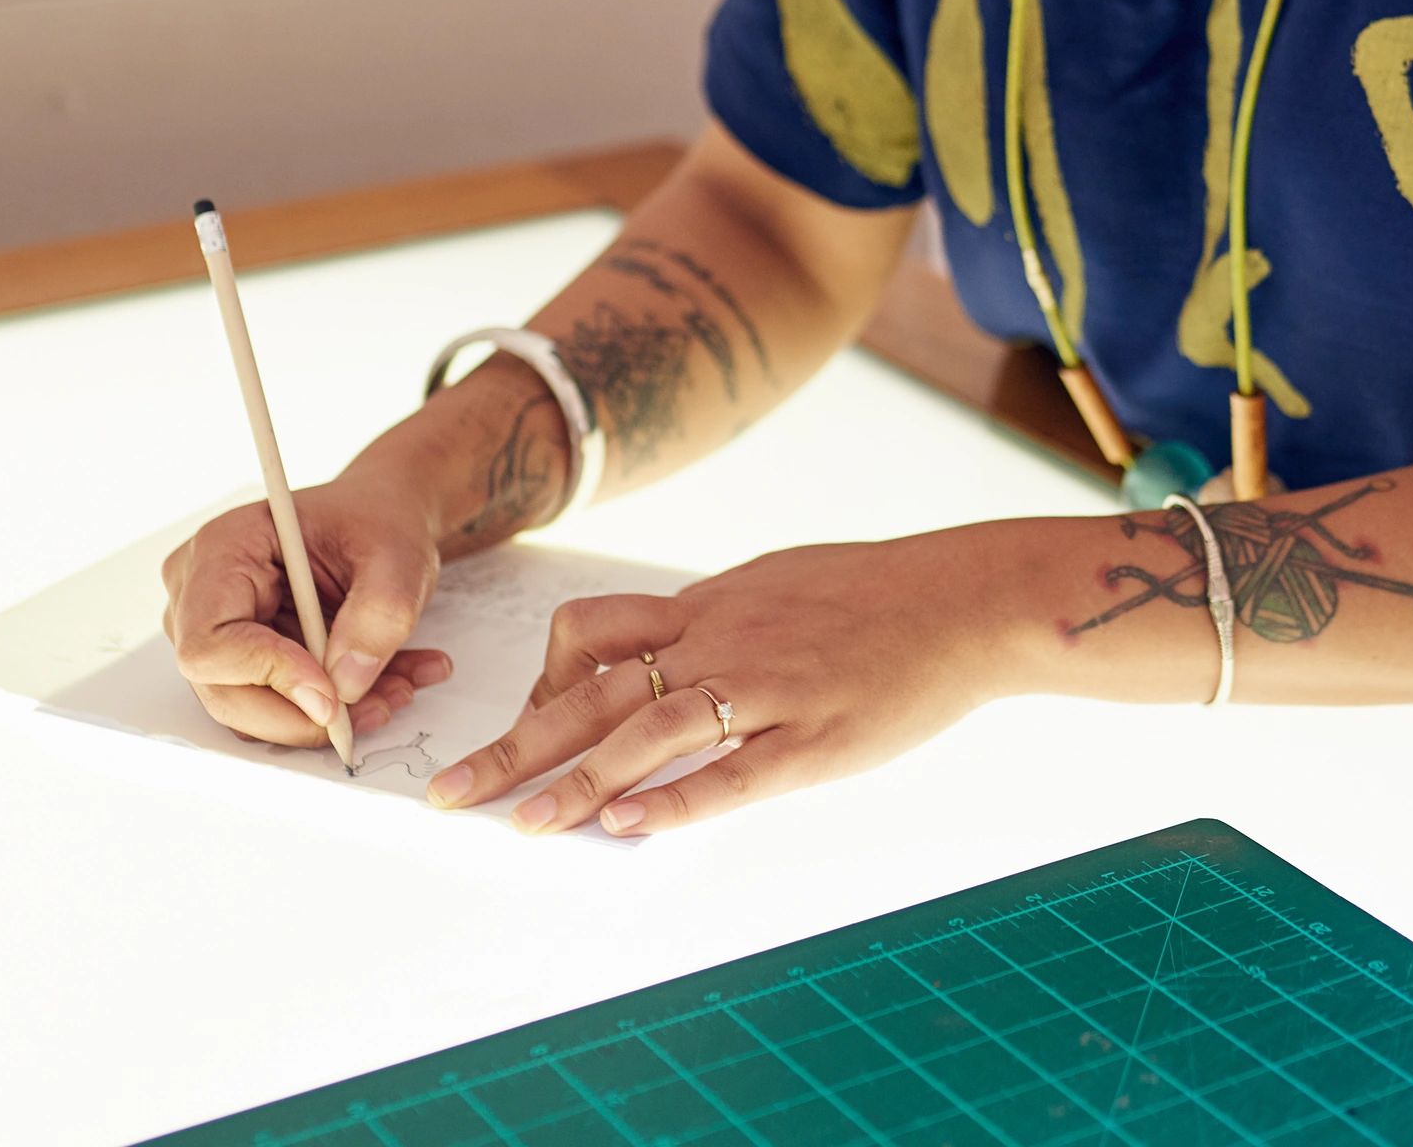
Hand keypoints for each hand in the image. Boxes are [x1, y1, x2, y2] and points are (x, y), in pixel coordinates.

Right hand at [161, 468, 449, 747]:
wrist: (383, 518)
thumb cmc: (379, 520)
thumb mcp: (398, 557)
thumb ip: (377, 615)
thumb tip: (345, 686)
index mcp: (225, 548)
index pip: (211, 642)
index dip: (268, 676)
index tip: (333, 694)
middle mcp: (202, 594)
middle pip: (224, 691)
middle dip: (304, 714)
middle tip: (378, 708)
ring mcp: (218, 631)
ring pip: (254, 710)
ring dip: (329, 714)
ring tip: (399, 687)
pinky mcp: (242, 659)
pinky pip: (276, 706)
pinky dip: (334, 707)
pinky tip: (386, 684)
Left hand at [426, 526, 1030, 836]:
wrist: (961, 600)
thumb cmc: (871, 594)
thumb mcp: (775, 583)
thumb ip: (716, 619)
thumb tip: (667, 653)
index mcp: (709, 605)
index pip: (592, 636)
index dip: (541, 687)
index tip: (515, 733)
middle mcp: (722, 640)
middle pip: (593, 691)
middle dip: (514, 748)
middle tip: (450, 798)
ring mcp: (766, 689)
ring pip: (649, 733)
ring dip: (577, 785)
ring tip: (524, 828)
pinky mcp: (814, 738)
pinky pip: (732, 774)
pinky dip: (675, 802)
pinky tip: (630, 829)